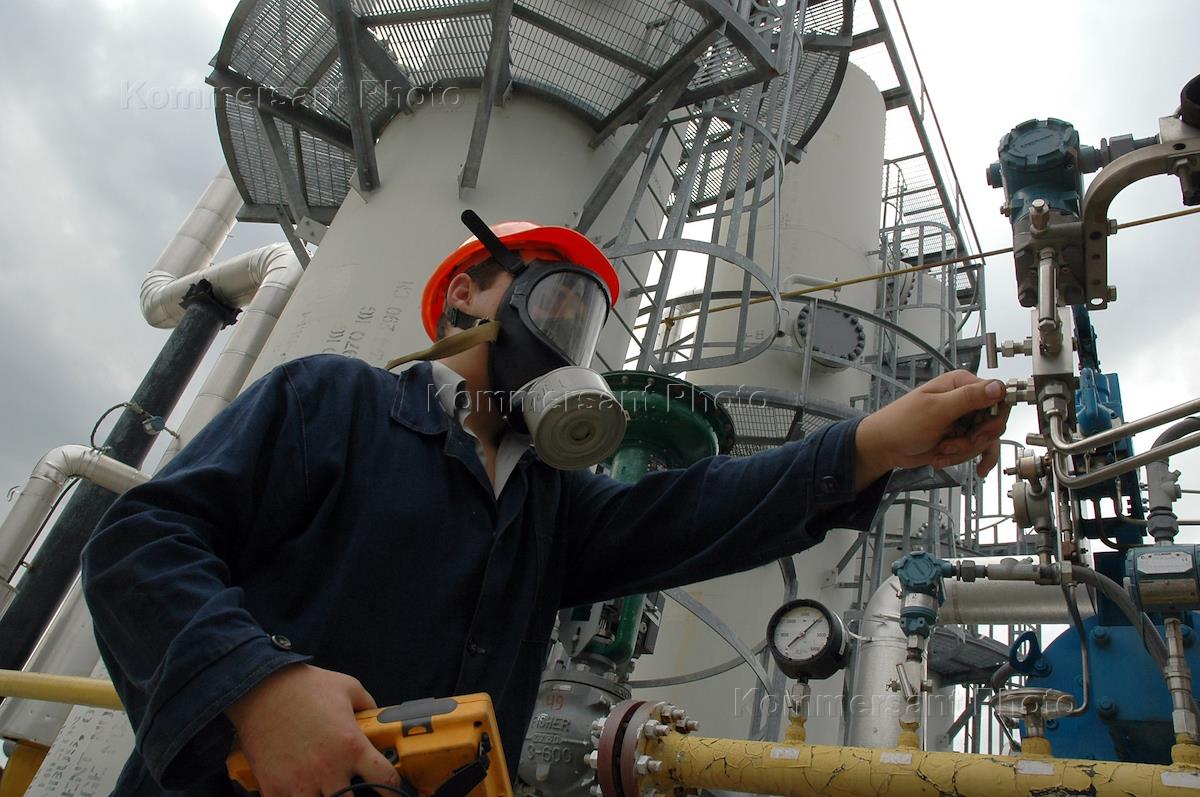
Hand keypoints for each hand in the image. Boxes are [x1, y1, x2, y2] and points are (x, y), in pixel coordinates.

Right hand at [225, 663, 400, 796]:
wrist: (260, 687)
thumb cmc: (305, 686)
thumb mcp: (349, 687)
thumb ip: (368, 706)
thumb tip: (376, 718)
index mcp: (351, 746)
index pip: (385, 780)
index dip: (394, 791)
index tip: (394, 794)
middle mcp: (329, 768)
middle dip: (355, 795)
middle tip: (350, 785)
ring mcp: (300, 782)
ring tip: (324, 787)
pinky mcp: (274, 788)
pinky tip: (300, 791)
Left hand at [854, 370, 1009, 488]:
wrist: (885, 446)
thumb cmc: (902, 423)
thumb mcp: (937, 410)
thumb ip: (968, 398)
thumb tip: (998, 387)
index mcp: (961, 384)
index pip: (997, 397)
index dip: (993, 418)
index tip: (981, 433)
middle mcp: (965, 399)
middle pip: (992, 422)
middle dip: (974, 440)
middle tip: (952, 444)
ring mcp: (963, 419)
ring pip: (985, 439)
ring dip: (965, 451)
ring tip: (942, 450)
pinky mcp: (960, 436)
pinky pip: (978, 449)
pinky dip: (969, 459)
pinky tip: (972, 468)